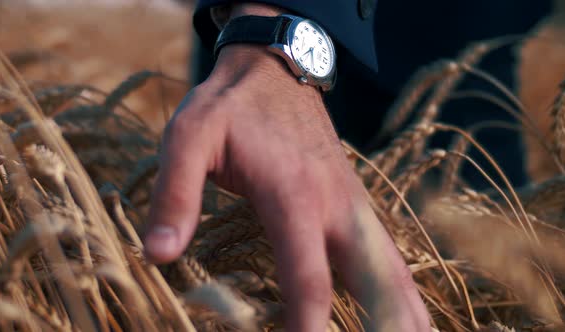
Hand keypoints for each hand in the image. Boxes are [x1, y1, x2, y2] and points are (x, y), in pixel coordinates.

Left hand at [145, 23, 429, 331]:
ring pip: (390, 266)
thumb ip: (175, 194)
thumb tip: (159, 255)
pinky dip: (398, 288)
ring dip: (405, 309)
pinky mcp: (354, 202)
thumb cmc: (230, 108)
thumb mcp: (189, 137)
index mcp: (293, 195)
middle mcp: (335, 205)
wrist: (276, 70)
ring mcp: (352, 203)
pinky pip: (384, 252)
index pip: (308, 274)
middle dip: (387, 322)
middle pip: (375, 277)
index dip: (306, 322)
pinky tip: (404, 312)